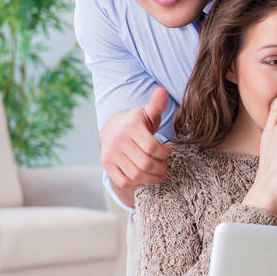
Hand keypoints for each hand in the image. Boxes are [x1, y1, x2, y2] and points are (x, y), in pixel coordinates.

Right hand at [100, 87, 171, 205]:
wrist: (111, 128)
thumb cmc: (136, 122)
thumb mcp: (147, 112)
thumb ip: (157, 104)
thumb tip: (162, 92)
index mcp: (131, 127)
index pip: (152, 147)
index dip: (165, 153)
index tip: (169, 151)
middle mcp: (118, 141)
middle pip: (145, 164)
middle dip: (161, 168)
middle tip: (166, 167)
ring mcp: (111, 154)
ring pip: (136, 175)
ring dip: (152, 178)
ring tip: (160, 174)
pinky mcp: (107, 165)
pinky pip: (124, 181)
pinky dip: (137, 183)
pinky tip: (145, 177)